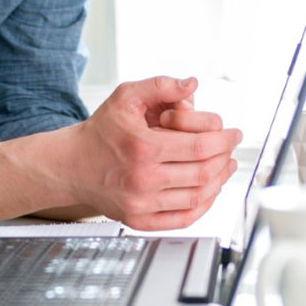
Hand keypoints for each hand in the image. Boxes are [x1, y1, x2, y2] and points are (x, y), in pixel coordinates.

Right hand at [65, 76, 241, 230]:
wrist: (71, 165)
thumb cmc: (101, 131)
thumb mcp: (125, 96)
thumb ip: (160, 86)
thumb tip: (192, 85)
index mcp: (143, 147)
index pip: (200, 146)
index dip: (224, 139)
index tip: (234, 133)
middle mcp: (142, 179)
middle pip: (204, 172)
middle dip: (225, 158)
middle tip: (231, 148)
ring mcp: (141, 203)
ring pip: (198, 197)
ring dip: (219, 180)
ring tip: (224, 166)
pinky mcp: (139, 220)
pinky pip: (184, 219)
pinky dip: (204, 205)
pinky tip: (209, 190)